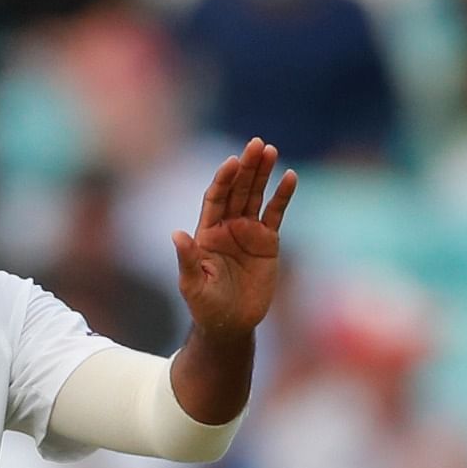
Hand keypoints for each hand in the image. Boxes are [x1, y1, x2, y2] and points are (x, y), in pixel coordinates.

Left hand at [172, 138, 296, 339]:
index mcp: (206, 232)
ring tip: (270, 150)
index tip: (232, 162)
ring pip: (256, 196)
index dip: (223, 180)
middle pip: (237, 190)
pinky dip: (282, 196)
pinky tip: (289, 177)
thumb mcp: (193, 285)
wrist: (231, 323)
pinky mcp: (267, 241)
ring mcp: (247, 232)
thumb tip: (177, 234)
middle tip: (256, 144)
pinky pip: (276, 214)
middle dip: (246, 167)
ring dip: (262, 173)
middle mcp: (227, 226)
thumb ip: (188, 259)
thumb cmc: (206, 306)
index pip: (215, 198)